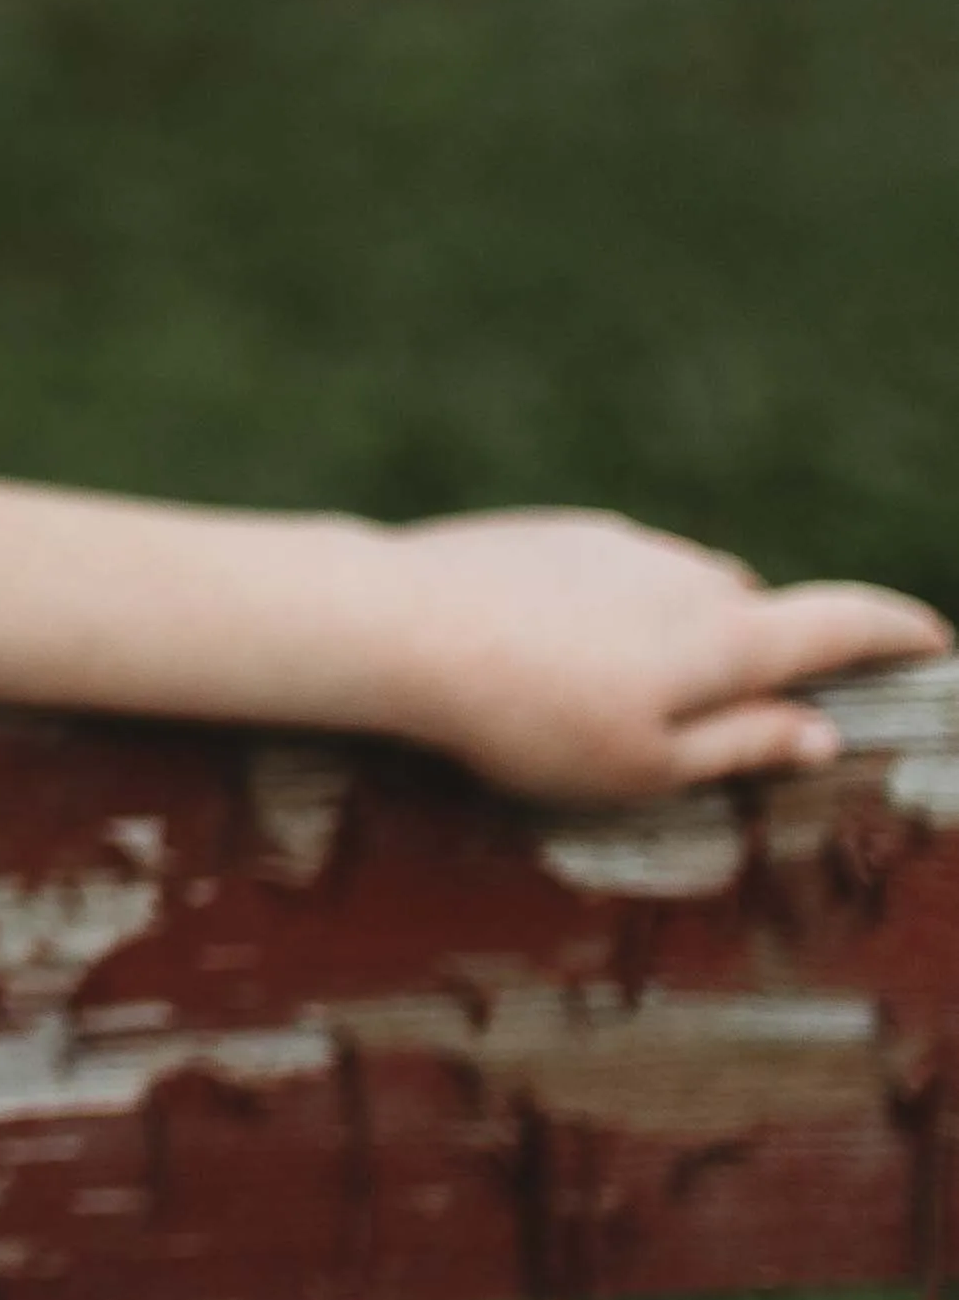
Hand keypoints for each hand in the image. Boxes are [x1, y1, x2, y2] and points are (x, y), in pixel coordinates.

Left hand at [377, 509, 951, 806]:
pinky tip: (543, 657)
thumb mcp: (645, 766)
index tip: (934, 640)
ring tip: (605, 698)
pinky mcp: (548, 533)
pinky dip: (607, 615)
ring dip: (672, 635)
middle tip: (713, 717)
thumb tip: (819, 732)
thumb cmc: (525, 717)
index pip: (843, 623)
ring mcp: (614, 543)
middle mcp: (685, 573)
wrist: (394, 625)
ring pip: (677, 592)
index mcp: (726, 636)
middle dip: (753, 658)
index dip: (897, 632)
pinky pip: (608, 578)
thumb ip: (742, 745)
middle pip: (752, 612)